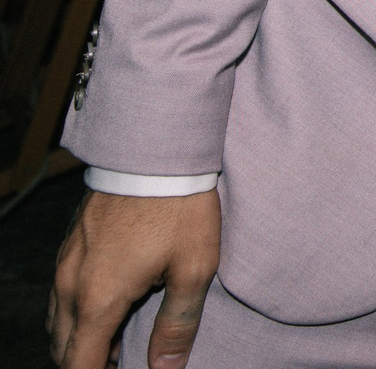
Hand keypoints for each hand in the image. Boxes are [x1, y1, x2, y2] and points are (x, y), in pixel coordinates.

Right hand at [51, 189, 221, 368]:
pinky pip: (60, 295)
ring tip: (116, 342)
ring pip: (57, 322)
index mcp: (99, 300)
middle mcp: (70, 286)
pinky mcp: (68, 246)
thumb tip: (166, 368)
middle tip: (121, 362)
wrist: (156, 151)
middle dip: (86, 362)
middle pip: (62, 348)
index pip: (79, 365)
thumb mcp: (194, 268)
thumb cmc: (180, 208)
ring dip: (79, 340)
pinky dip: (75, 314)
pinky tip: (106, 308)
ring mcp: (64, 264)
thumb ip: (178, 323)